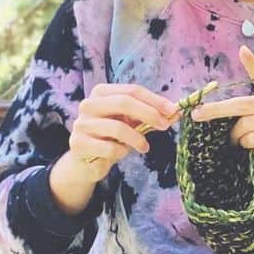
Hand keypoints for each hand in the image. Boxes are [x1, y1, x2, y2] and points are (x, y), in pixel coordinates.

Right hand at [63, 82, 180, 181]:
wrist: (86, 162)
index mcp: (102, 93)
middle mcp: (89, 104)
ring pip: (117, 127)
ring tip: (145, 147)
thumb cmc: (111, 138)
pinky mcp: (78, 144)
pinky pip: (109, 147)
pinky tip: (122, 153)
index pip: (131, 90)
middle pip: (124, 102)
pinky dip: (122, 151)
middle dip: (149, 113)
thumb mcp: (132, 124)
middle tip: (164, 126)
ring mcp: (82, 123)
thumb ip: (151, 117)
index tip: (172, 110)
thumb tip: (175, 112)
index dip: (154, 100)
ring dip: (137, 138)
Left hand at [190, 46, 253, 175]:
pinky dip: (244, 143)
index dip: (252, 64)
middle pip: (243, 105)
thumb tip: (209, 107)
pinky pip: (252, 139)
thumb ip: (247, 103)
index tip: (243, 51)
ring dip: (235, 134)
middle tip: (197, 114)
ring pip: (245, 125)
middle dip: (216, 110)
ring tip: (237, 138)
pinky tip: (249, 145)